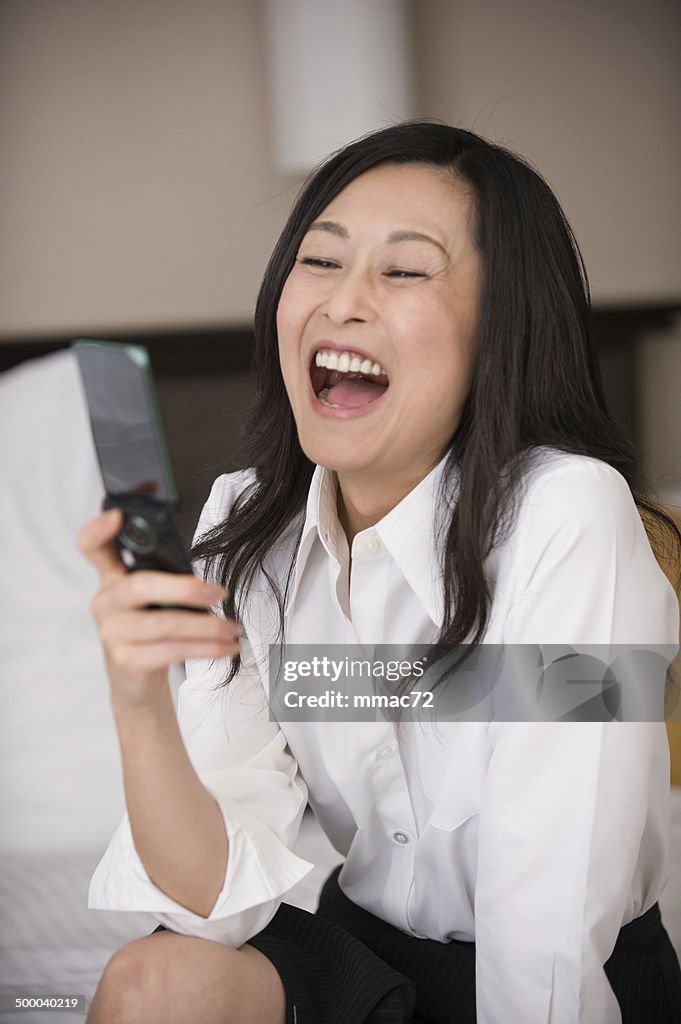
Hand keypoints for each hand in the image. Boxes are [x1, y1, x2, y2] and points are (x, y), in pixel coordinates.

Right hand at [77, 508, 240, 708]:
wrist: (137, 682)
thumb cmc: (151, 633)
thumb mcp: (153, 601)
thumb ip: (165, 580)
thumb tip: (206, 580)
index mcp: (112, 578)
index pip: (92, 547)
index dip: (98, 530)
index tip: (117, 516)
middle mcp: (106, 602)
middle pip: (142, 586)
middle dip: (187, 589)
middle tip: (220, 593)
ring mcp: (112, 632)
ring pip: (166, 623)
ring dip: (208, 627)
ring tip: (231, 628)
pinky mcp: (126, 660)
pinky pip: (173, 650)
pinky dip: (207, 648)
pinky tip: (224, 647)